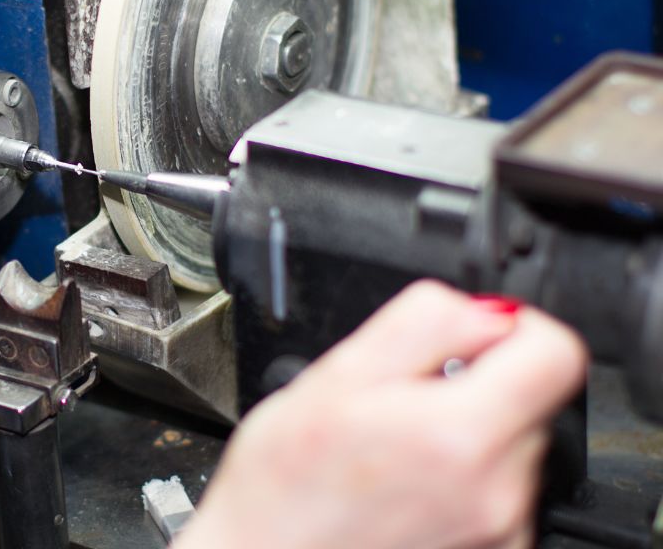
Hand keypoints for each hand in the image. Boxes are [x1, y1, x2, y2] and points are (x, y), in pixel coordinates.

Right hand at [175, 280, 587, 548]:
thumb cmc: (284, 487)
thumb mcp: (334, 376)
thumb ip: (421, 324)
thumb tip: (485, 311)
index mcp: (460, 434)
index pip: (555, 353)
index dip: (514, 327)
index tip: (471, 335)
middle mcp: (497, 489)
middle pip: (530, 397)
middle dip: (473, 381)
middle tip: (400, 399)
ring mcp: (501, 529)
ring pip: (512, 442)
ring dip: (465, 429)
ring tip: (392, 445)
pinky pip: (499, 487)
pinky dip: (461, 474)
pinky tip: (403, 482)